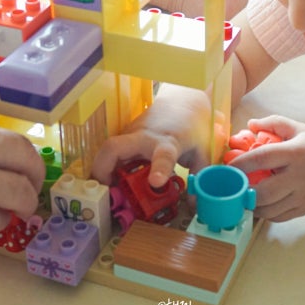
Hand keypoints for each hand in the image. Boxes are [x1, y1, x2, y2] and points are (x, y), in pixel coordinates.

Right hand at [92, 84, 212, 187]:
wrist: (182, 100)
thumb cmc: (192, 127)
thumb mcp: (202, 151)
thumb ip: (199, 176)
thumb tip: (194, 203)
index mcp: (168, 142)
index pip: (163, 155)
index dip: (159, 169)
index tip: (155, 182)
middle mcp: (144, 137)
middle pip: (114, 148)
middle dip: (102, 170)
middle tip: (106, 192)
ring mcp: (131, 134)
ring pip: (107, 151)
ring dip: (102, 171)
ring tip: (108, 191)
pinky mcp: (125, 135)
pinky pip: (111, 152)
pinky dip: (108, 167)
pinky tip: (113, 180)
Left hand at [228, 115, 304, 221]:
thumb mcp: (300, 128)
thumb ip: (274, 123)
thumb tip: (250, 125)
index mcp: (295, 153)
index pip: (261, 158)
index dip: (240, 163)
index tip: (226, 166)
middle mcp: (298, 177)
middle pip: (262, 192)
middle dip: (243, 191)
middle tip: (233, 185)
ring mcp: (302, 196)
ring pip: (268, 209)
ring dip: (251, 204)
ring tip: (244, 194)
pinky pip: (278, 217)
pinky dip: (265, 213)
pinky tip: (260, 203)